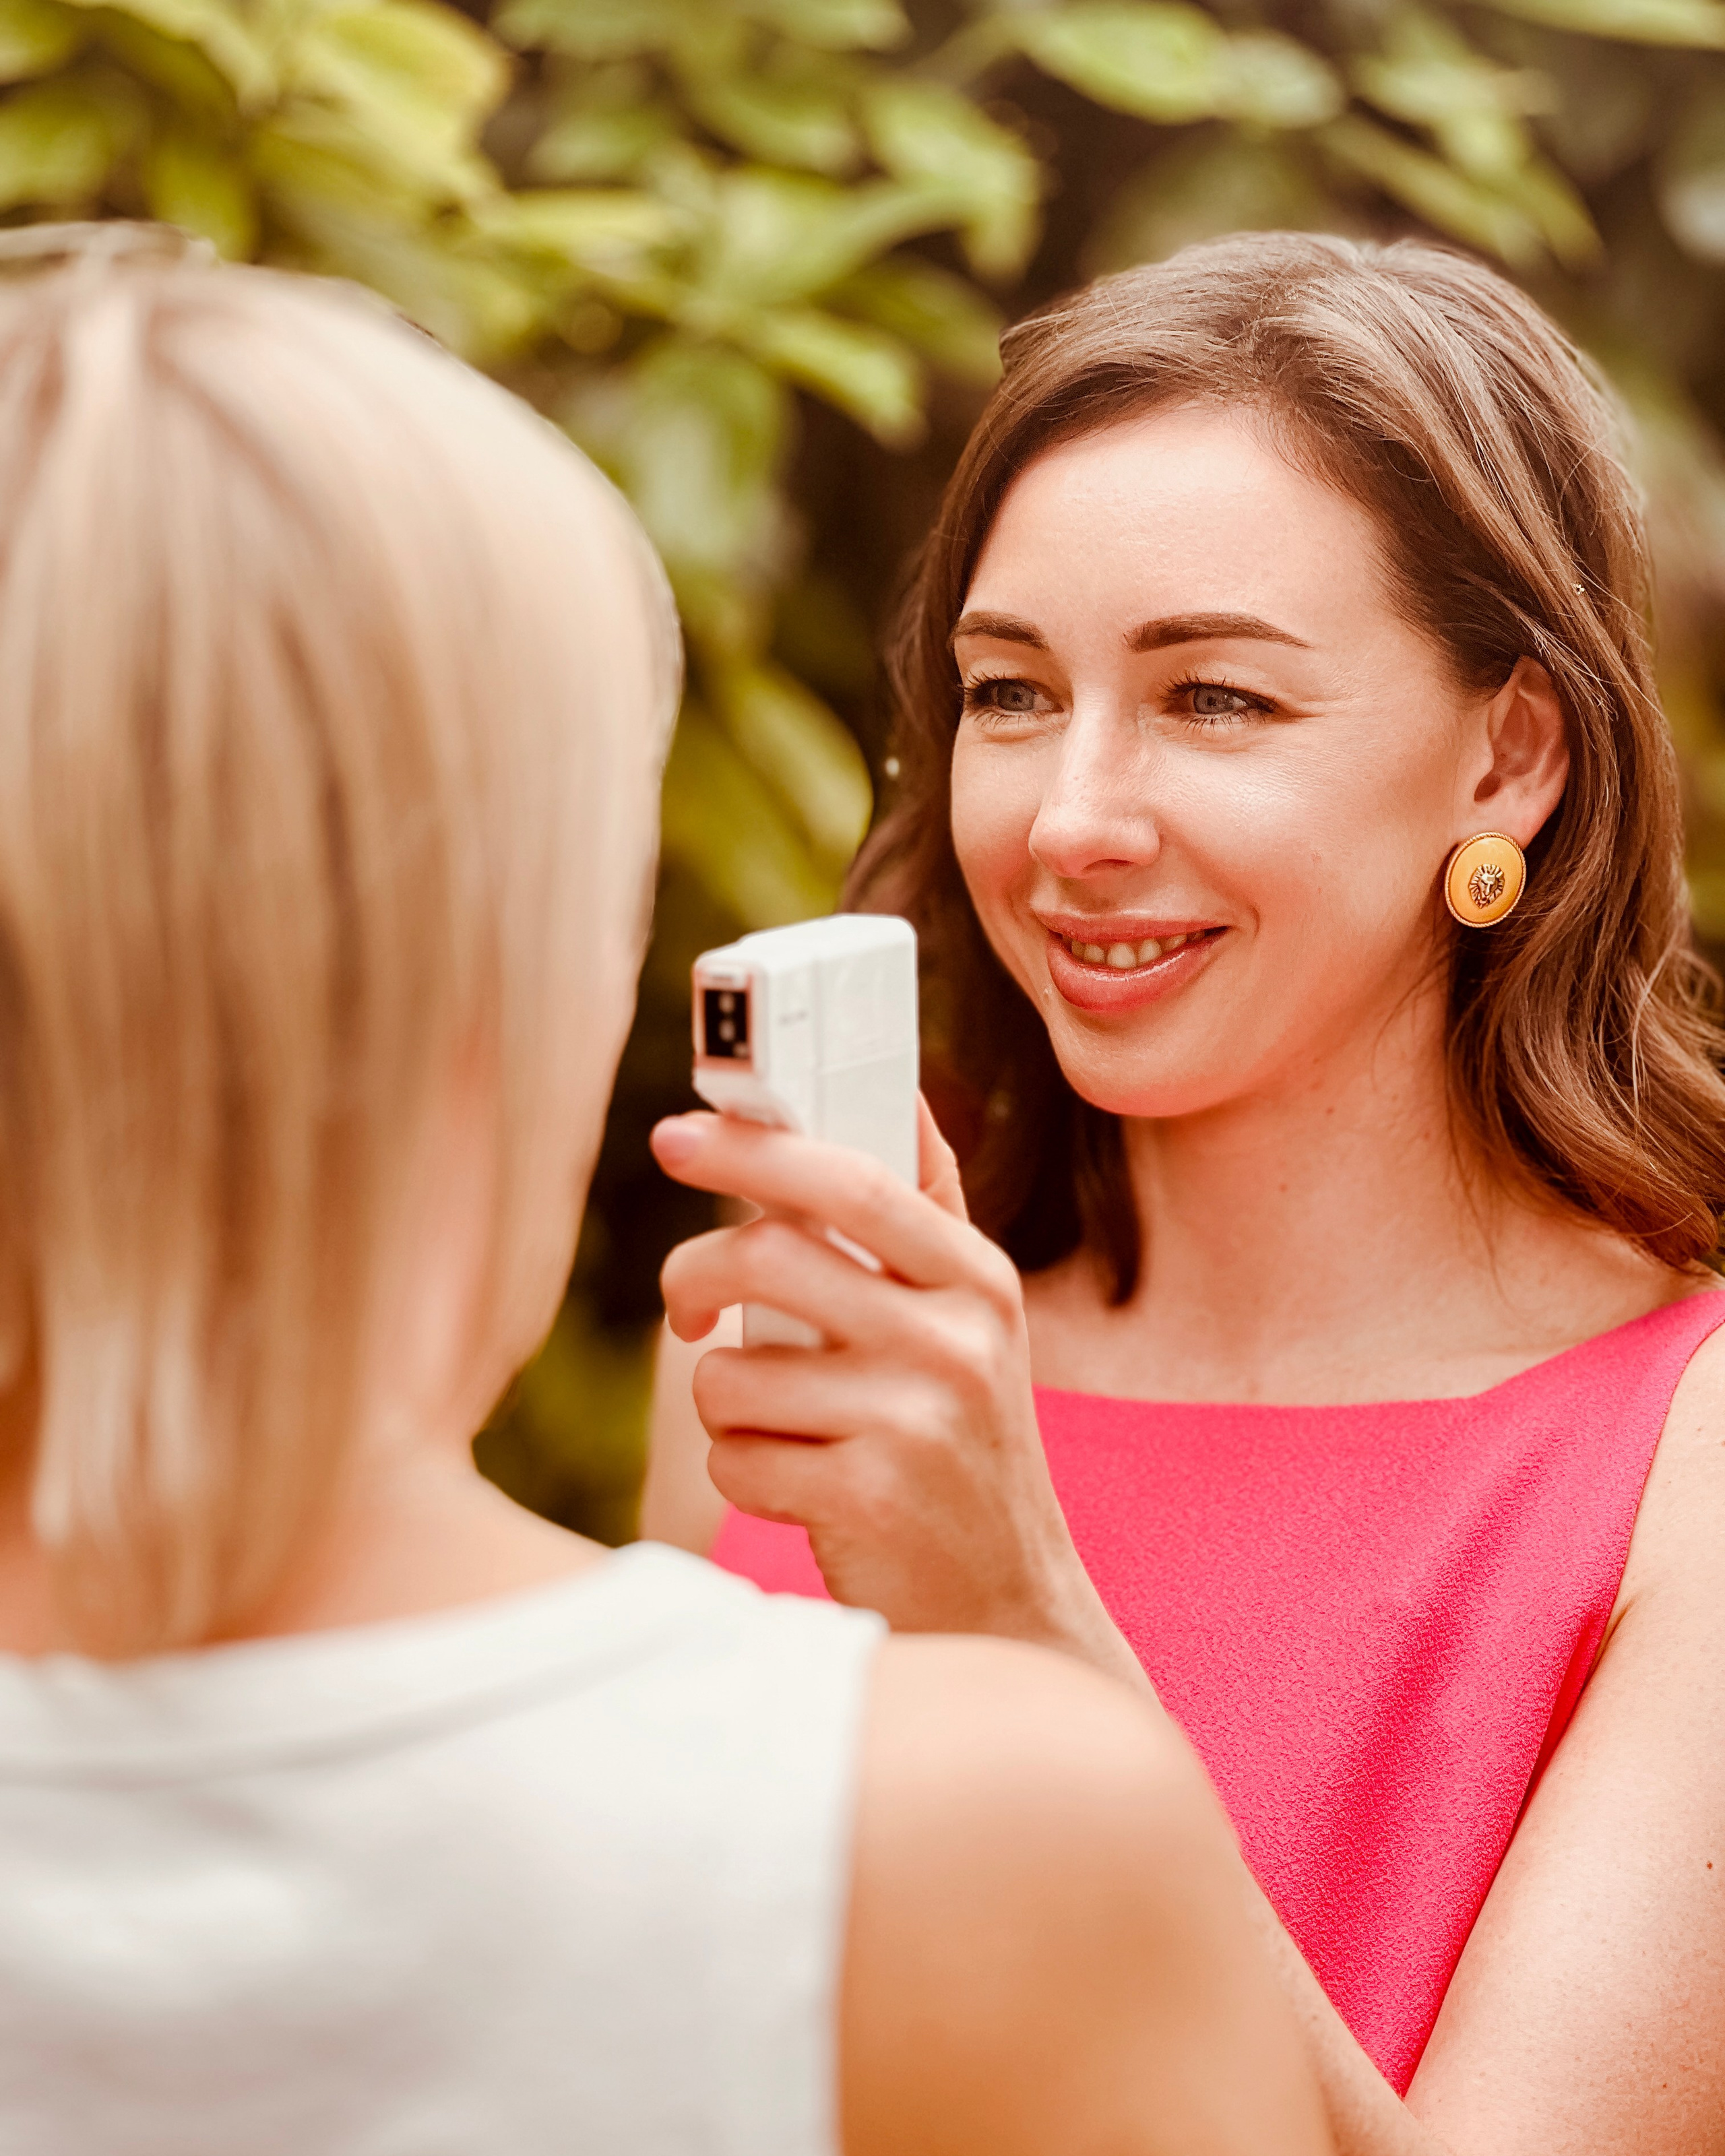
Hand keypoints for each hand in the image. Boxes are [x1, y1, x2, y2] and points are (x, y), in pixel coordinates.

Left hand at [651, 1100, 1141, 1680]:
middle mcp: (956, 1341)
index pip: (854, 1179)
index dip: (754, 1149)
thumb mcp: (972, 1324)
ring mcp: (914, 1422)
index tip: (676, 1134)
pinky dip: (743, 1472)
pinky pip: (734, 1458)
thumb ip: (926, 1216)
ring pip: (730, 1371)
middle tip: (685, 1305)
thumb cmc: (962, 1443)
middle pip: (768, 1256)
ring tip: (783, 1427)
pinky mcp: (867, 1501)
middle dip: (692, 1277)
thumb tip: (897, 1089)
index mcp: (975, 1280)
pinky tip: (801, 1487)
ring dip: (726, 1403)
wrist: (1010, 1603)